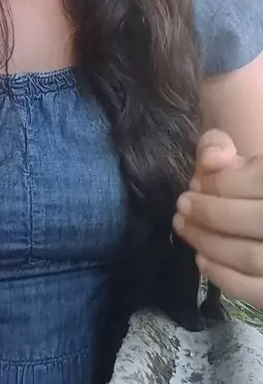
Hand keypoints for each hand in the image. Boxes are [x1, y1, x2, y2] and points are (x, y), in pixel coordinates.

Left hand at [173, 129, 262, 307]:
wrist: (259, 207)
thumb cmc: (249, 186)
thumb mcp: (238, 158)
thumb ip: (218, 145)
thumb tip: (211, 159)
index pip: (258, 179)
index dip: (219, 183)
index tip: (194, 185)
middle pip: (255, 219)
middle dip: (210, 213)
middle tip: (181, 208)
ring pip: (251, 257)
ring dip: (208, 243)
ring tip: (183, 229)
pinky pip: (257, 291)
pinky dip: (224, 277)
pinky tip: (201, 260)